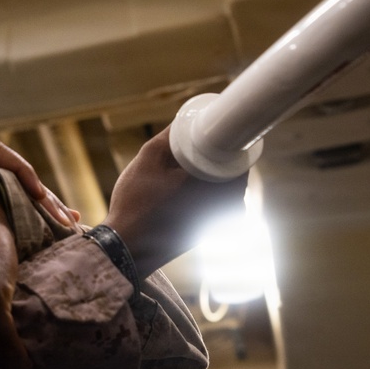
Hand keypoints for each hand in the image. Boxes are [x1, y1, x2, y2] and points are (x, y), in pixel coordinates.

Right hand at [0, 140, 71, 276]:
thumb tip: (3, 323)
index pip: (2, 211)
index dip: (35, 223)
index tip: (62, 239)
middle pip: (9, 190)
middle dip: (44, 208)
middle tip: (71, 227)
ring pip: (5, 171)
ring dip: (38, 191)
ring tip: (62, 215)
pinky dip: (21, 169)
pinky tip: (39, 195)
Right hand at [104, 126, 248, 276]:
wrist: (128, 248)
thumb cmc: (136, 203)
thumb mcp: (148, 158)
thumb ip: (171, 136)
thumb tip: (185, 120)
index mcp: (220, 181)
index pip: (241, 151)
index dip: (229, 136)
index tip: (214, 129)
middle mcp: (228, 203)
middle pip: (234, 168)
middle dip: (219, 154)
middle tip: (196, 145)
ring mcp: (222, 220)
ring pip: (227, 186)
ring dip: (213, 174)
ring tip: (186, 168)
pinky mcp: (212, 231)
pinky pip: (218, 203)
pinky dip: (206, 193)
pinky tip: (182, 191)